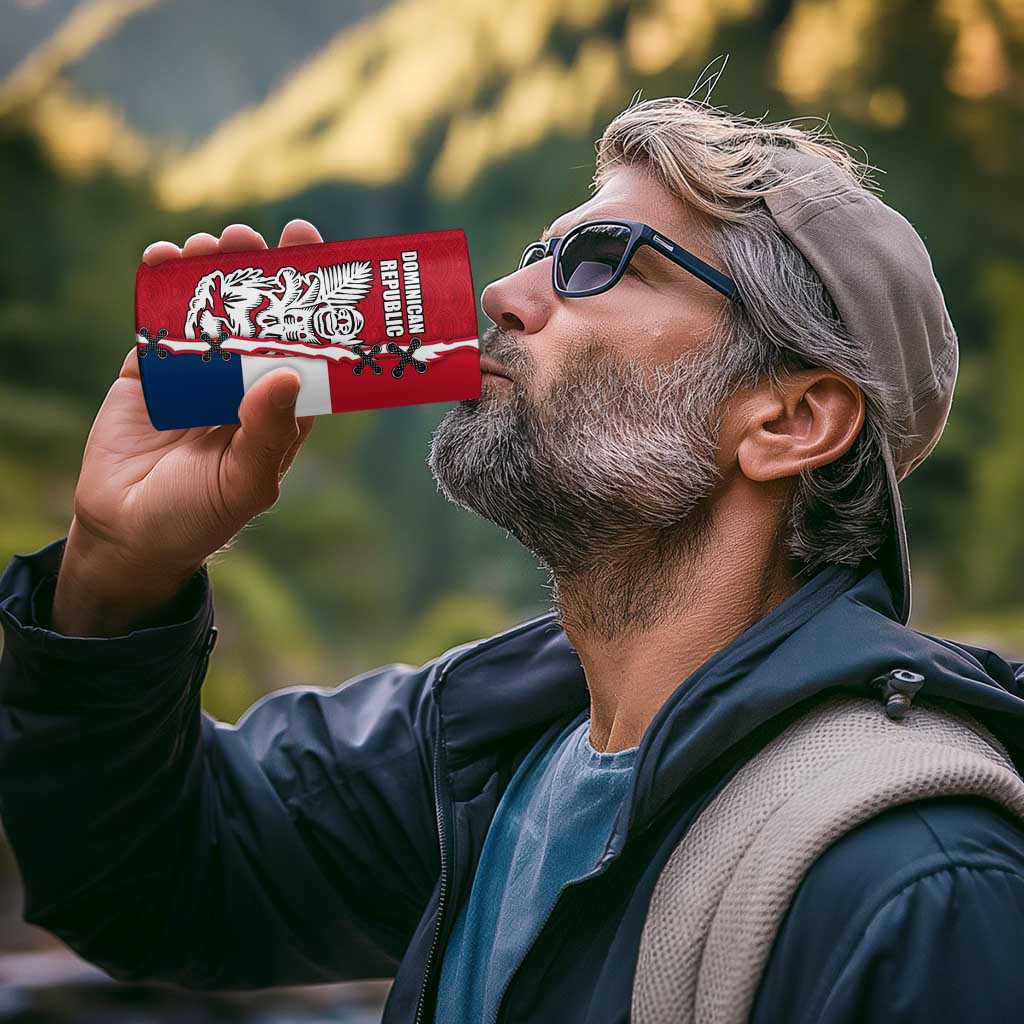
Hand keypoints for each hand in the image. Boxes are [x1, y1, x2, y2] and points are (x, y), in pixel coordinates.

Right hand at [52, 220, 322, 636]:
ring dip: (211, 271)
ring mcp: (197, 374)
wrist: (127, 534)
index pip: (306, 345)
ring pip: (211, 310)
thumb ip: (267, 433)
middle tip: (254, 238)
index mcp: (280, 407)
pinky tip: (163, 257)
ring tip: (210, 244)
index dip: (313, 301)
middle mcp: (244, 383)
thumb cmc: (200, 517)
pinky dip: (159, 287)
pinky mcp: (151, 371)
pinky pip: (159, 322)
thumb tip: (286, 374)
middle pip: (260, 316)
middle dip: (259, 272)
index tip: (314, 253)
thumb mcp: (245, 483)